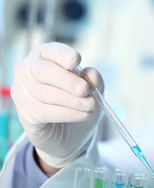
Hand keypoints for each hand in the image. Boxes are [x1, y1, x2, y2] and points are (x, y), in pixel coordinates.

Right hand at [11, 42, 103, 168]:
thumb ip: (94, 80)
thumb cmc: (79, 103)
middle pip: (44, 71)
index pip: (50, 51)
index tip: (76, 61)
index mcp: (45, 57)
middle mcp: (28, 71)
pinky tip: (84, 114)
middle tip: (85, 90)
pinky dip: (69, 114)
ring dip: (73, 101)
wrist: (70, 134)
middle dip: (68, 81)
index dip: (63, 54)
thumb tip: (91, 73)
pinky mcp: (25, 114)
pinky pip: (46, 112)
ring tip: (90, 105)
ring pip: (47, 94)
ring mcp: (23, 92)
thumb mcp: (93, 91)